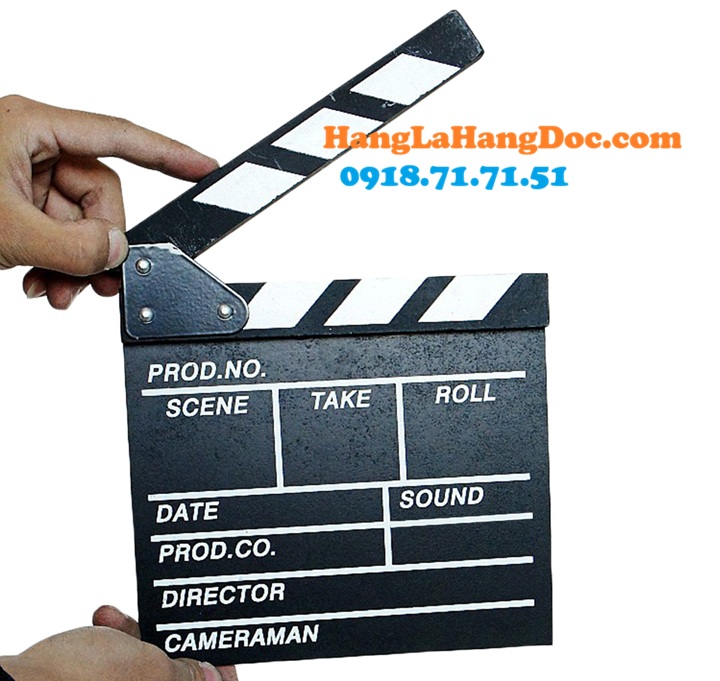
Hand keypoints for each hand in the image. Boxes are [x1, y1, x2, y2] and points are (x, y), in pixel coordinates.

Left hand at [0, 95, 217, 307]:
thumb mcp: (3, 229)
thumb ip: (71, 244)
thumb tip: (117, 251)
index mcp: (31, 127)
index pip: (119, 136)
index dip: (169, 154)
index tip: (206, 167)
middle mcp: (32, 147)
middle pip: (101, 196)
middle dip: (98, 245)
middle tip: (91, 281)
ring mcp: (23, 178)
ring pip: (81, 223)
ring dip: (76, 264)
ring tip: (56, 290)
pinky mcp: (16, 205)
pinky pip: (59, 235)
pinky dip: (57, 264)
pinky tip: (40, 283)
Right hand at [0, 605, 237, 680]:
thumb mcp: (147, 668)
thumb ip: (185, 672)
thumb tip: (210, 677)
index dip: (219, 676)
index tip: (221, 654)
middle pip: (172, 679)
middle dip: (170, 645)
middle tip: (165, 622)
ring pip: (140, 670)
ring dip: (136, 637)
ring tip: (116, 618)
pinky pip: (113, 670)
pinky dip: (111, 645)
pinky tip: (102, 622)